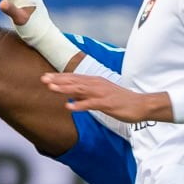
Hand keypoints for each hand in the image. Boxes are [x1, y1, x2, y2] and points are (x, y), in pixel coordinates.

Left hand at [41, 72, 168, 123]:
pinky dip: (79, 105)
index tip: (45, 76)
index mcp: (95, 82)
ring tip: (51, 88)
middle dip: (58, 80)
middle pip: (74, 81)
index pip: (74, 78)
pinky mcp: (107, 104)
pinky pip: (91, 104)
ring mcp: (102, 93)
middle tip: (42, 79)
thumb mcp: (100, 95)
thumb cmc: (120, 101)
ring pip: (80, 89)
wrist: (140, 105)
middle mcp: (97, 84)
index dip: (59, 77)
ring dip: (65, 89)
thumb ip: (86, 94)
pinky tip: (69, 107)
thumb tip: (70, 96)